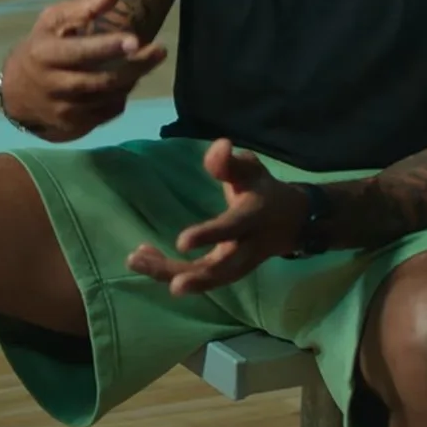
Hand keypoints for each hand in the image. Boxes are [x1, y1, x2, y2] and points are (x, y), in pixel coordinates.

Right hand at [0, 0, 168, 141]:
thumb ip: (87, 5)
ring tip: (145, 61)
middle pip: (103, 80)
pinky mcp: (74, 126)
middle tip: (160, 51)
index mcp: (45, 54)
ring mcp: (64, 110)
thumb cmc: (41, 46)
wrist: (16, 91)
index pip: (80, 53)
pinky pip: (109, 112)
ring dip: (132, 79)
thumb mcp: (54, 20)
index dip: (108, 47)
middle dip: (135, 66)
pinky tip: (125, 81)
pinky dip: (122, 96)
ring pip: (109, 97)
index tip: (135, 40)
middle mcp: (53, 85)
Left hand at [127, 138, 309, 295]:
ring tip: (135, 260)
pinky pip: (200, 278)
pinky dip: (171, 273)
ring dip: (170, 274)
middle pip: (219, 267)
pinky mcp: (226, 273)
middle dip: (188, 273)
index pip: (231, 229)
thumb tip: (218, 147)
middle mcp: (247, 247)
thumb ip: (231, 162)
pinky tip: (144, 259)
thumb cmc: (263, 189)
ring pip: (206, 278)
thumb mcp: (252, 169)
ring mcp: (237, 264)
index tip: (181, 242)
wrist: (291, 221)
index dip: (209, 236)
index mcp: (254, 218)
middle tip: (153, 270)